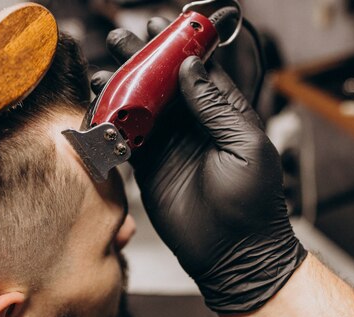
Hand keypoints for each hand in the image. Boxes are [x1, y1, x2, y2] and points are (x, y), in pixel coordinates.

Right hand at [93, 20, 305, 313]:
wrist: (233, 255)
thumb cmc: (253, 204)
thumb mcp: (246, 146)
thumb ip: (217, 107)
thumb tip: (192, 68)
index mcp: (224, 114)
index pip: (201, 69)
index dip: (181, 46)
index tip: (163, 24)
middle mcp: (194, 125)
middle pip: (165, 83)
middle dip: (144, 60)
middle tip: (123, 39)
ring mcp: (170, 147)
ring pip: (143, 107)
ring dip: (124, 88)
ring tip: (105, 69)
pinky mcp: (150, 169)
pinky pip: (128, 139)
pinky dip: (113, 122)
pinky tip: (100, 106)